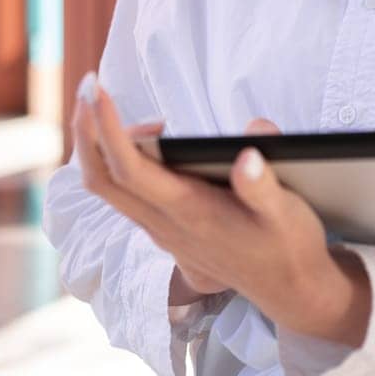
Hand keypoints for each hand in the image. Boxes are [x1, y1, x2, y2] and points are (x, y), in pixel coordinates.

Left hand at [72, 73, 370, 344]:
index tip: (97, 90)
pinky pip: (123, 193)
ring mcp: (160, 230)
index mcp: (188, 212)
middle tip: (89, 85)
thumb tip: (249, 152)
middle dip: (86, 129)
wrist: (289, 290)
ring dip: (97, 143)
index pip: (129, 170)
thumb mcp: (287, 214)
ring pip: (107, 187)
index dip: (107, 129)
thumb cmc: (287, 245)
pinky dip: (116, 159)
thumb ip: (264, 186)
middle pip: (99, 179)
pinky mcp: (165, 230)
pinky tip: (148, 139)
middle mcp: (164, 224)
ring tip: (120, 105)